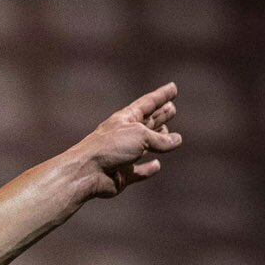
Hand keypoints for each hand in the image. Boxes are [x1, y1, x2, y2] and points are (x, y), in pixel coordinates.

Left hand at [71, 82, 181, 197]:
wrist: (86, 172)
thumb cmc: (110, 147)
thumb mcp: (140, 136)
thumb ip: (160, 139)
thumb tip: (177, 141)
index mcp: (126, 118)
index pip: (148, 103)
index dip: (161, 96)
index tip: (173, 88)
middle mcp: (125, 135)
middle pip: (147, 123)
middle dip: (160, 115)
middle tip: (172, 108)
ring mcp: (123, 156)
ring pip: (145, 147)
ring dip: (157, 141)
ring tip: (170, 136)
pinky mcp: (122, 176)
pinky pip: (138, 172)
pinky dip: (147, 169)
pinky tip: (156, 165)